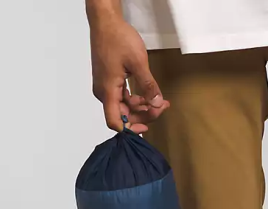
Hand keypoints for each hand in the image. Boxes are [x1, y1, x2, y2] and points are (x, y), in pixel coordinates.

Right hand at [88, 12, 169, 132]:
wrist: (105, 21)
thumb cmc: (118, 39)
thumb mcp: (138, 62)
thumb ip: (148, 85)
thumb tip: (157, 104)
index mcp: (108, 91)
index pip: (115, 121)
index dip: (130, 129)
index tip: (146, 126)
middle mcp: (104, 93)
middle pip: (123, 115)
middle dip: (144, 114)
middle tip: (162, 107)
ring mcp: (106, 87)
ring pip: (125, 107)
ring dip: (143, 107)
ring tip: (161, 101)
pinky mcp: (110, 82)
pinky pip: (123, 97)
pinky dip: (137, 99)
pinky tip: (150, 96)